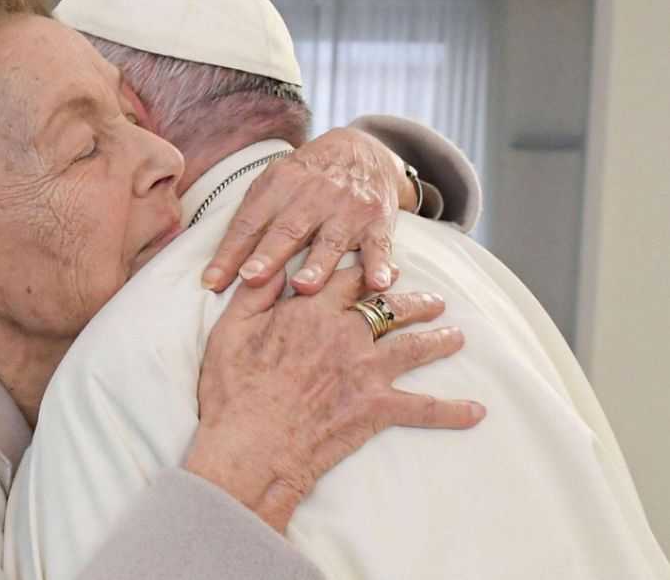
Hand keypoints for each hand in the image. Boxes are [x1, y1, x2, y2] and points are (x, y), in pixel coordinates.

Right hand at [184, 267, 484, 532]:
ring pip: (414, 347)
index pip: (347, 278)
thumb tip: (272, 263)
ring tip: (456, 335)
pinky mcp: (376, 408)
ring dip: (438, 339)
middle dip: (413, 301)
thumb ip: (256, 292)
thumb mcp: (231, 329)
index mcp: (311, 310)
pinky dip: (452, 410)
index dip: (366, 270)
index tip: (381, 268)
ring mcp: (366, 370)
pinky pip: (424, 408)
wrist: (250, 444)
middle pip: (389, 306)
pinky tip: (475, 411)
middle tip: (432, 300)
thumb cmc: (233, 390)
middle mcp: (346, 333)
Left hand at [202, 128, 418, 295]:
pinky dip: (379, 265)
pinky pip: (379, 246)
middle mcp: (314, 194)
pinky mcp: (378, 221)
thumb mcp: (276, 181)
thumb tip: (218, 266)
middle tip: (250, 278)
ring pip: (331, 240)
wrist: (364, 149)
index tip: (211, 281)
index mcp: (280, 184)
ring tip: (304, 287)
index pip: (250, 222)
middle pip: (287, 229)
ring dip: (317, 265)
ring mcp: (348, 208)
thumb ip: (251, 217)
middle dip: (268, 255)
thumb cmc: (307, 177)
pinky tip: (377, 283)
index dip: (230, 252)